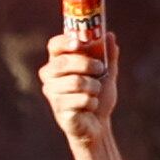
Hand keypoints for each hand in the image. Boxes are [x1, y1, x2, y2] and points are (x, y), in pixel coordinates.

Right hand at [40, 32, 119, 146]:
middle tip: (99, 69)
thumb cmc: (97, 95)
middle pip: (64, 62)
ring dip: (94, 87)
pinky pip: (82, 100)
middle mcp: (49, 76)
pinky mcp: (59, 110)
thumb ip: (108, 55)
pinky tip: (90, 107)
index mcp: (58, 62)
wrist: (98, 125)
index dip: (64, 41)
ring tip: (94, 92)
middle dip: (87, 64)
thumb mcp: (106, 73)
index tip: (79, 42)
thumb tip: (110, 35)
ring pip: (76, 82)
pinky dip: (93, 102)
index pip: (54, 46)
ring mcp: (52, 94)